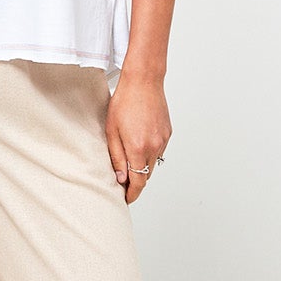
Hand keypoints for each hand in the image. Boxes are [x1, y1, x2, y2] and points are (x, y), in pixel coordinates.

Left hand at [105, 70, 169, 204]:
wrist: (144, 81)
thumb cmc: (125, 102)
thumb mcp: (112, 131)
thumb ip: (117, 157)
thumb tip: (121, 178)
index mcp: (139, 148)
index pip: (138, 182)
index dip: (132, 194)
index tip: (126, 199)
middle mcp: (154, 147)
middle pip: (146, 175)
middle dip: (136, 181)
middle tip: (122, 182)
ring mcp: (163, 140)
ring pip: (153, 163)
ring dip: (142, 166)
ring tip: (129, 158)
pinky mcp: (168, 133)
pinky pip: (159, 151)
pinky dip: (149, 153)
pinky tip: (139, 141)